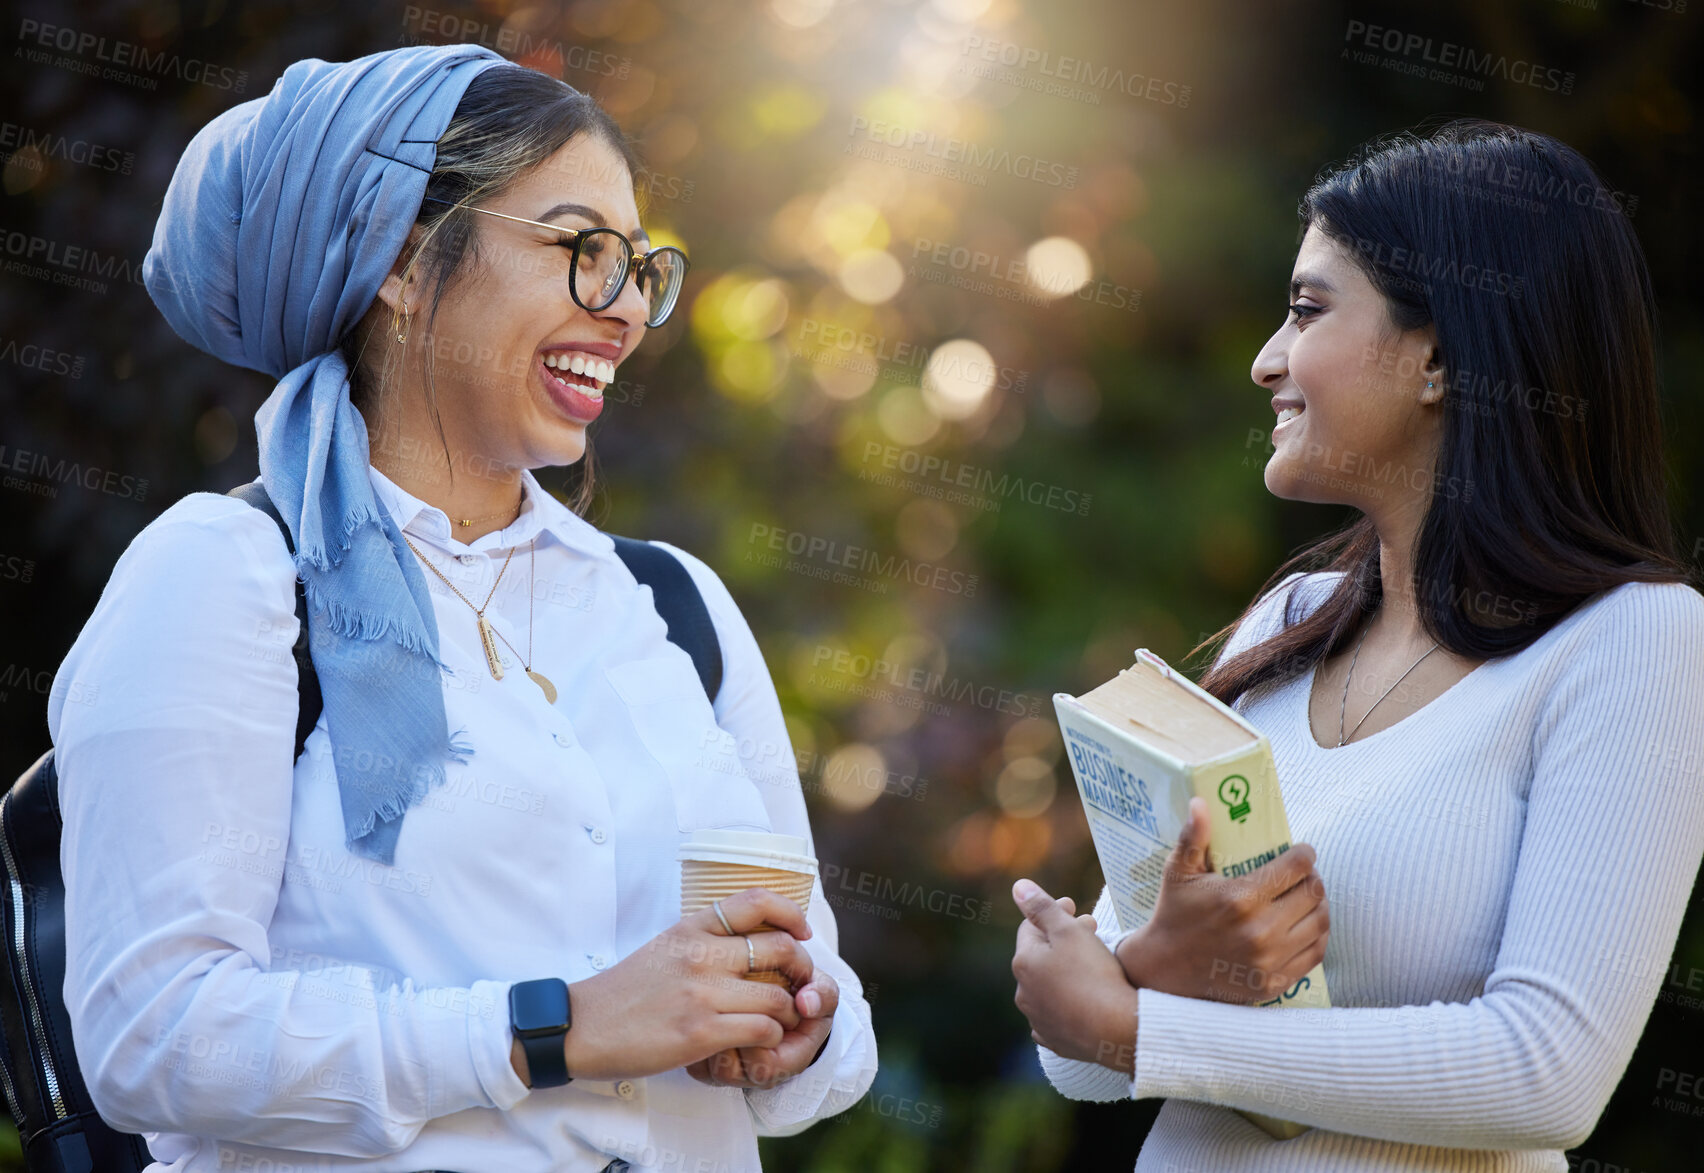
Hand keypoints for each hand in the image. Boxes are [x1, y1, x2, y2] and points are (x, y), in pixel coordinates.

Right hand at [553, 887, 815, 1081]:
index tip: (802, 932)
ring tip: (781, 1022)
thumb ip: (703, 941)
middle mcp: (700, 954)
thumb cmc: (625, 992)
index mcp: (692, 927)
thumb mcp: (665, 947)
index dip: (791, 913)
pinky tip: (760, 1043)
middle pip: (780, 948)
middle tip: (800, 986)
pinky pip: (762, 1029)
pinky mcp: (700, 1031)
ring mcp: (702, 993)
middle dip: (802, 969)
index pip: (756, 901)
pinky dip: (771, 1038)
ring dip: (789, 1013)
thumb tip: (745, 941)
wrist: (584, 1027)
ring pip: (778, 996)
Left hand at [1011, 880, 1139, 1072]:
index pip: (1031, 928)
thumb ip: (1041, 907)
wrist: (1115, 1030)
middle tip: (1090, 929)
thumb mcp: (1068, 931)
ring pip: (1049, 986)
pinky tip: (1083, 996)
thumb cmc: (1093, 975)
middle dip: (1062, 939)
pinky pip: (1058, 1014)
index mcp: (1023, 963)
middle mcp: (1024, 993)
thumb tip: (1018, 886)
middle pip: (1041, 956)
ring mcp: (1039, 1020)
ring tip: (1091, 963)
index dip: (1053, 912)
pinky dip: (1068, 1000)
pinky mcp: (1056, 1041)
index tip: (1074, 906)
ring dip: (1065, 970)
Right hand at [1115, 796, 1328, 1003]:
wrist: (1165, 969)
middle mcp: (1259, 930)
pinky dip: (1318, 935)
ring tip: (1309, 896)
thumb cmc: (1175, 913)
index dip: (1305, 854)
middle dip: (1313, 878)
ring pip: (1319, 923)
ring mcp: (1269, 960)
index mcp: (1239, 898)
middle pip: (1313, 894)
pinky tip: (1308, 924)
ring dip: (1320, 905)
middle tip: (1305, 873)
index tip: (1302, 851)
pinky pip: (1315, 953)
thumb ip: (1192, 837)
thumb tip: (1200, 802)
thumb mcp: (1178, 872)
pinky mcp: (1274, 983)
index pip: (1295, 868)